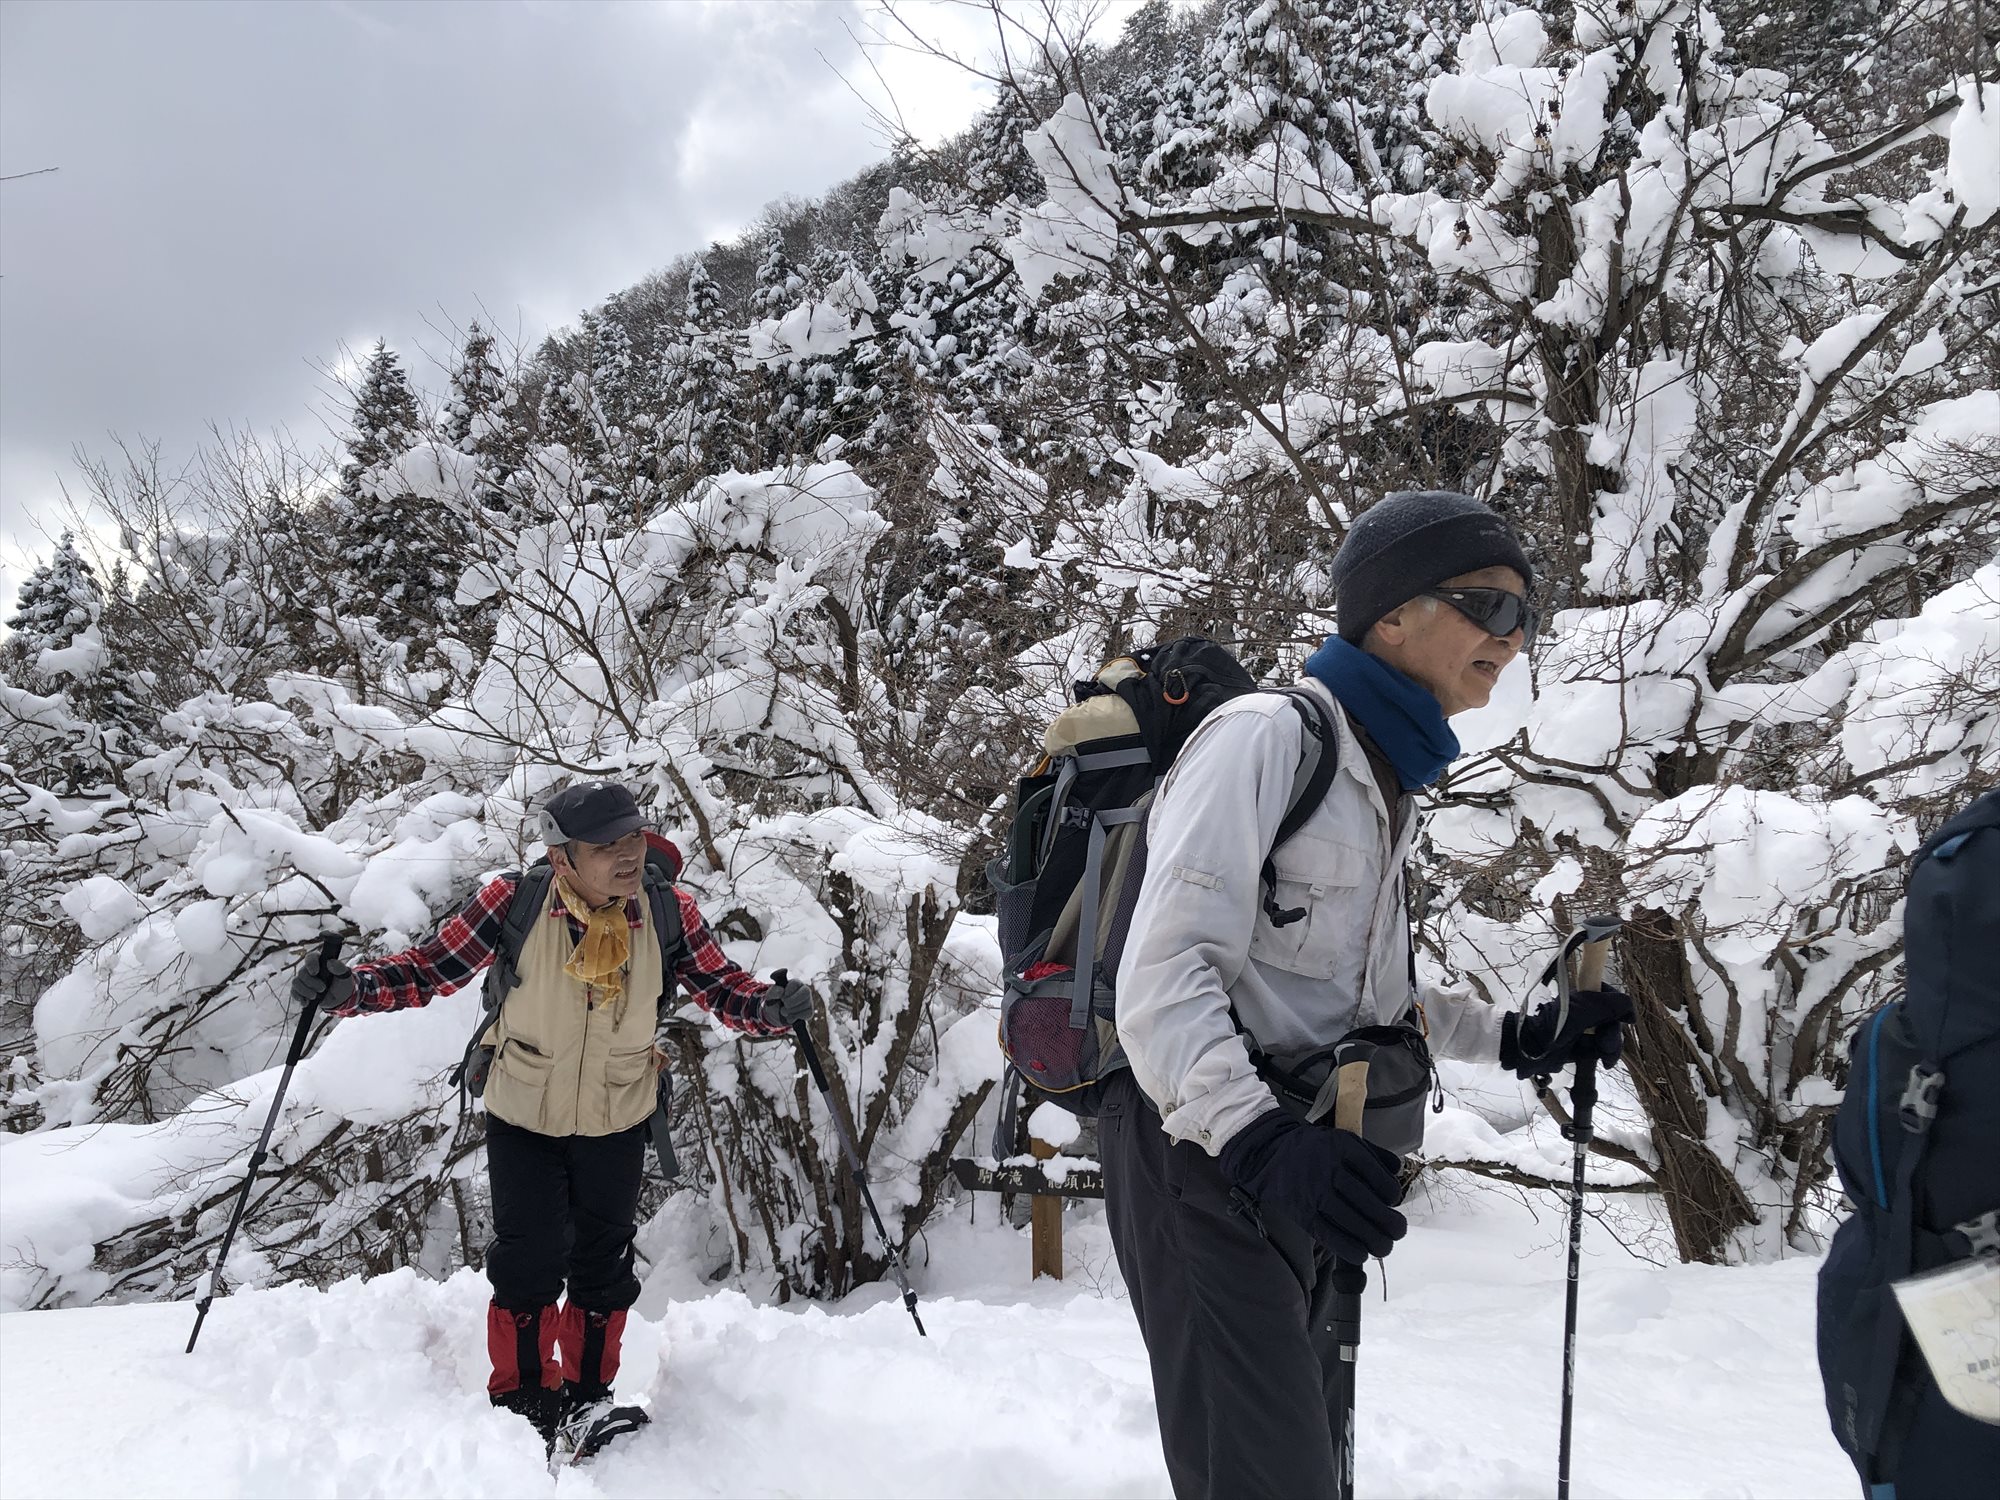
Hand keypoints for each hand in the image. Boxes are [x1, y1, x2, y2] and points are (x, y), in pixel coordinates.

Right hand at [292, 946, 354, 1014]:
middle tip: (322, 989)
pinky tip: (306, 1002)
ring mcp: (303, 980)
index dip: (311, 964)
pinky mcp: (300, 990)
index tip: (315, 972)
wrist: (340, 997)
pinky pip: (293, 992)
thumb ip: (339, 968)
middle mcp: (309, 969)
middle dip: (311, 983)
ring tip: (315, 996)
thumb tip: (330, 962)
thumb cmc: (342, 982)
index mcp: (320, 961)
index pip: (311, 957)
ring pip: (295, 982)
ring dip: (304, 991)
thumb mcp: (344, 975)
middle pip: (302, 973)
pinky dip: (299, 998)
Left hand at [762, 972, 813, 1028]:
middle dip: (793, 1001)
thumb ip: (774, 991)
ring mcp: (808, 1001)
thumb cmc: (775, 1001)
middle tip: (784, 1004)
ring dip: (791, 1011)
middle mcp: (804, 990)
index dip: (788, 991)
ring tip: (784, 1011)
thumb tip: (782, 991)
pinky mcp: (809, 1011)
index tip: (782, 997)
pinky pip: (807, 1014)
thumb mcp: (770, 995)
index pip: (796, 983)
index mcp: (795, 983)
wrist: (776, 1013)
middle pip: (806, 992)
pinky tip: (790, 1016)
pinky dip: (796, 1017)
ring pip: (805, 1004)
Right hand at [1217, 1109, 1406, 1262]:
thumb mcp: (1344, 1140)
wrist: (1270, 1154)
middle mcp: (1330, 1169)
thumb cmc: (1315, 1149)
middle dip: (1389, 1222)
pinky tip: (1362, 1253)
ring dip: (1374, 1240)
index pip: (1379, 1177)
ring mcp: (1315, 1192)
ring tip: (1384, 1247)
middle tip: (1398, 1231)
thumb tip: (1397, 1172)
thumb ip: (1373, 1154)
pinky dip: (1350, 1248)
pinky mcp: (1303, 1213)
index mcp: (1344, 1148)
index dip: (1391, 1193)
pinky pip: (1331, 1235)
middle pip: (1369, 1203)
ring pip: (1352, 1222)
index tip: (1392, 1201)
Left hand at [1500, 985, 1633, 1078]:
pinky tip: (1605, 1063)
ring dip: (1610, 1047)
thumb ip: (1607, 1005)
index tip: (1626, 1019)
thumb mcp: (1581, 1011)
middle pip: (1612, 1019)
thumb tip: (1630, 1009)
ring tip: (1605, 1058)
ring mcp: (1583, 1030)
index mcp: (1583, 997)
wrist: (1528, 1051)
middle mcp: (1585, 1012)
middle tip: (1605, 1044)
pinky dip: (1605, 1056)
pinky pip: (1600, 1050)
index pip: (1609, 995)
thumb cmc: (1553, 1027)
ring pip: (1608, 1036)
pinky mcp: (1581, 1048)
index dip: (1620, 1006)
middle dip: (1613, 1033)